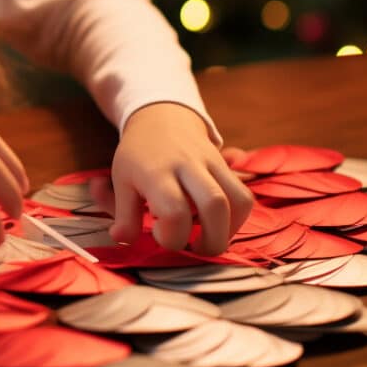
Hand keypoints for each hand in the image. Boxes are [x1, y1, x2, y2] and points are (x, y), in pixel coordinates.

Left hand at [91, 103, 252, 256]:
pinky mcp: (226, 165)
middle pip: (214, 205)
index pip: (174, 211)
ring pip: (238, 200)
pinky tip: (219, 225)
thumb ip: (124, 215)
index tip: (159, 235)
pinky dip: (238, 218)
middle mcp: (188, 165)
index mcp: (157, 172)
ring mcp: (212, 162)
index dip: (171, 236)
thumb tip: (122, 240)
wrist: (161, 116)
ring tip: (210, 239)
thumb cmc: (139, 154)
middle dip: (211, 241)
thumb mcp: (122, 181)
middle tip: (194, 250)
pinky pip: (244, 195)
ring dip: (229, 231)